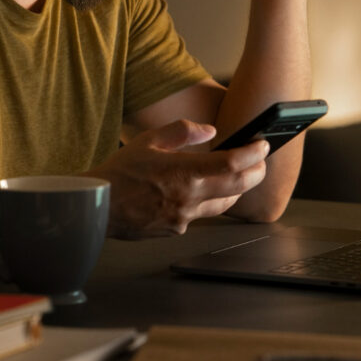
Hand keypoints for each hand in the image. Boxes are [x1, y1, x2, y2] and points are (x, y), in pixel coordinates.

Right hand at [87, 119, 269, 237]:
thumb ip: (183, 131)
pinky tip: (201, 190)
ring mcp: (185, 217)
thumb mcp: (149, 140)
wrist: (98, 206)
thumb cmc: (119, 172)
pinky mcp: (177, 229)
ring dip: (237, 188)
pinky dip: (208, 200)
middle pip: (239, 187)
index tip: (262, 145)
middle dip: (256, 172)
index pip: (232, 164)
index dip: (253, 153)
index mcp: (183, 172)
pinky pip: (202, 214)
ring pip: (225, 203)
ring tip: (238, 174)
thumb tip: (210, 131)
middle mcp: (189, 197)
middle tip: (260, 160)